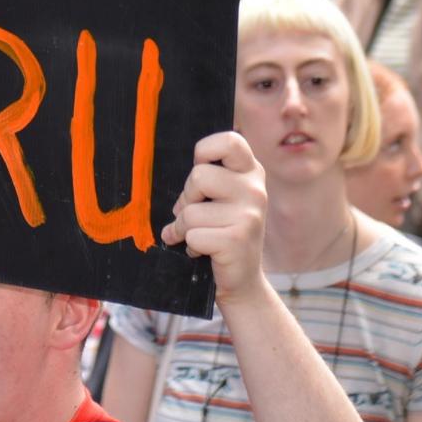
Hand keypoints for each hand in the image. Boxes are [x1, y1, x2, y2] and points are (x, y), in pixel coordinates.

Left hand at [159, 131, 267, 302]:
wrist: (243, 280)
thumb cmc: (223, 232)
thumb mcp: (222, 198)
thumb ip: (208, 179)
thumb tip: (165, 172)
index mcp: (251, 172)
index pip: (229, 141)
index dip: (205, 150)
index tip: (200, 167)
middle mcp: (255, 189)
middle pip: (199, 176)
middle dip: (187, 198)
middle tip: (195, 214)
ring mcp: (249, 215)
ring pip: (190, 211)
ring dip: (184, 227)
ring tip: (198, 236)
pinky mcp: (237, 240)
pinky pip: (192, 235)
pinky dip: (190, 245)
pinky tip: (204, 251)